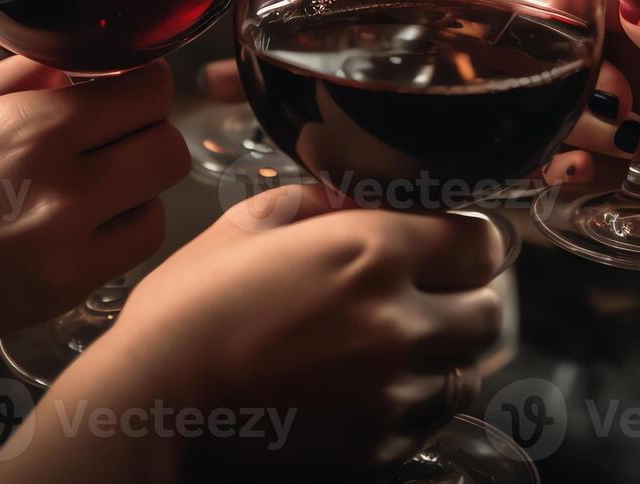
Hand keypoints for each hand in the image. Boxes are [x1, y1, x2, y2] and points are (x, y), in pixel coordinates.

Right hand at [0, 56, 188, 387]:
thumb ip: (27, 72)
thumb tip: (84, 53)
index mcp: (31, 128)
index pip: (148, 89)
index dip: (143, 79)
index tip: (122, 82)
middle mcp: (61, 188)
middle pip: (168, 144)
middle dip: (147, 128)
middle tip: (112, 129)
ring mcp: (67, 248)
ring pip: (160, 199)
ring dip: (137, 183)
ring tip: (92, 177)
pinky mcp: (64, 292)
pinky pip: (134, 248)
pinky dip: (121, 228)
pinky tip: (81, 219)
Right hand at [3, 187, 504, 480]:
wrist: (151, 404)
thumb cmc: (186, 309)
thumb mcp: (242, 228)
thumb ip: (309, 201)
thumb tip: (344, 194)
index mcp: (371, 252)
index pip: (477, 242)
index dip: (465, 240)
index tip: (447, 244)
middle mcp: (397, 321)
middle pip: (488, 311)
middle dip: (465, 298)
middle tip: (429, 294)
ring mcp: (392, 390)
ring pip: (467, 369)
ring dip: (445, 353)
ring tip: (402, 345)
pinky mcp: (378, 445)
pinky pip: (430, 418)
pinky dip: (416, 400)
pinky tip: (376, 387)